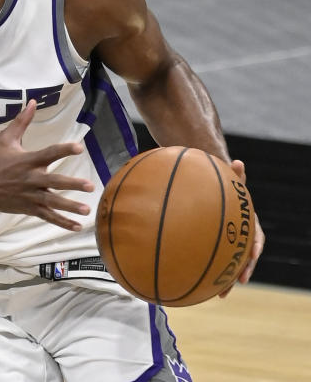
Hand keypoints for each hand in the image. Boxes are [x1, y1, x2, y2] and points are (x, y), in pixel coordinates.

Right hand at [0, 100, 90, 230]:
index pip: (48, 154)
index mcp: (26, 161)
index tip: (79, 147)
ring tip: (87, 209)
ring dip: (70, 206)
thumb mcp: (5, 138)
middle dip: (71, 184)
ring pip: (52, 202)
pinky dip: (62, 222)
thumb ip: (22, 121)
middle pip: (54, 182)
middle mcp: (30, 179)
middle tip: (89, 185)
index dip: (63, 150)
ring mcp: (29, 196)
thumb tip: (33, 102)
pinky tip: (77, 226)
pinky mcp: (28, 208)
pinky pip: (47, 216)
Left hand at [219, 159, 264, 298]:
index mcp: (248, 223)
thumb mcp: (229, 182)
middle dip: (245, 269)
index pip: (257, 236)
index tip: (254, 253)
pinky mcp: (216, 249)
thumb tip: (238, 160)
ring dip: (228, 279)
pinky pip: (214, 263)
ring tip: (220, 294)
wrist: (216, 194)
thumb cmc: (223, 188)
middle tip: (241, 280)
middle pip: (246, 256)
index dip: (256, 245)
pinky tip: (197, 286)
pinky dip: (208, 274)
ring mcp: (230, 244)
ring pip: (231, 264)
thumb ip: (234, 175)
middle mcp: (242, 236)